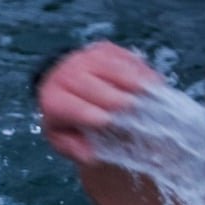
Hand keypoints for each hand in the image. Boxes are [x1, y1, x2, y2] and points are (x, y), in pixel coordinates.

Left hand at [37, 41, 161, 164]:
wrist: (66, 89)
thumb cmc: (68, 120)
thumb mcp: (65, 139)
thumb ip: (76, 148)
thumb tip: (92, 155)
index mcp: (52, 99)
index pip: (67, 106)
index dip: (85, 112)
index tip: (105, 121)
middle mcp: (64, 74)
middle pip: (86, 82)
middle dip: (111, 94)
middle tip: (133, 106)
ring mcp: (85, 58)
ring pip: (107, 65)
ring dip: (130, 77)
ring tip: (149, 90)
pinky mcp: (104, 49)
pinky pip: (122, 56)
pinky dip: (139, 69)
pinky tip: (152, 81)